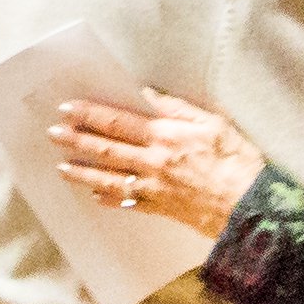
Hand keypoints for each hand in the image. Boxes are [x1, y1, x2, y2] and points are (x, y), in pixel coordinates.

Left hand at [46, 90, 261, 241]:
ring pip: (109, 178)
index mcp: (165, 136)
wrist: (251, 207)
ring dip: (83, 172)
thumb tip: (149, 95)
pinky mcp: (161, 208)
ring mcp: (154, 187)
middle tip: (53, 133)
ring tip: (62, 167)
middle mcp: (153, 162)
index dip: (90, 114)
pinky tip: (95, 197)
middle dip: (76, 140)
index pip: (118, 121)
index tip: (68, 108)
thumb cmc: (238, 161)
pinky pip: (128, 203)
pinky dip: (109, 199)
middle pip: (106, 148)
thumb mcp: (214, 123)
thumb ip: (178, 109)